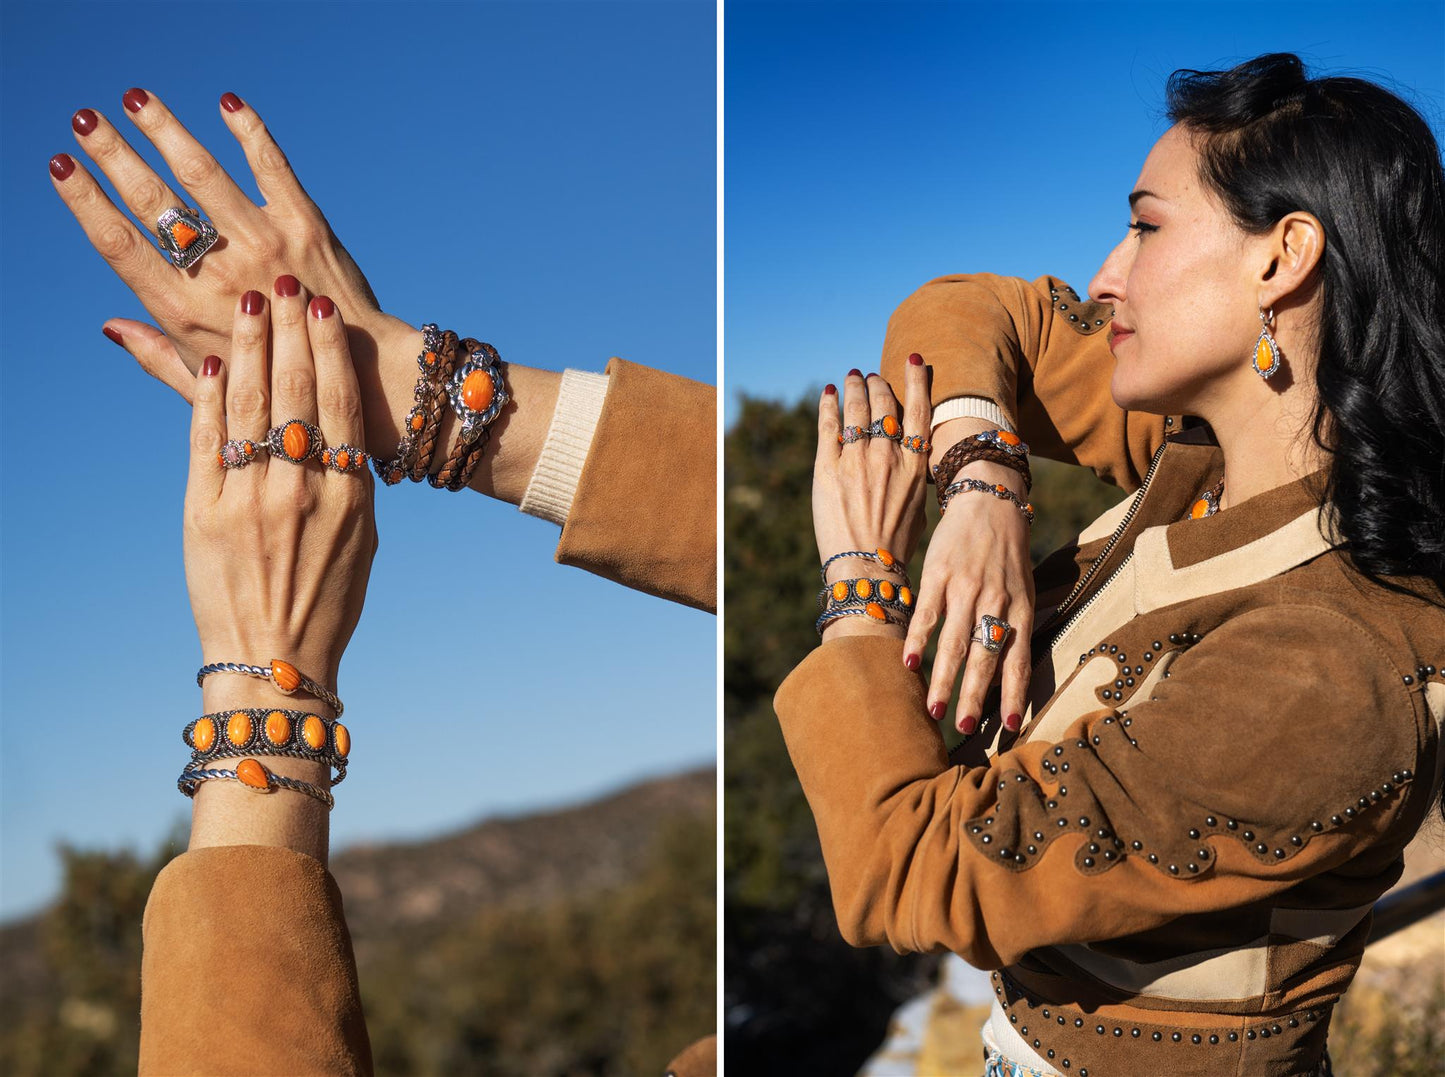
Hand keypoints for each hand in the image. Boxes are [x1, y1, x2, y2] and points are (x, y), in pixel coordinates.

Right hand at [53, 90, 409, 405]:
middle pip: (151, 201)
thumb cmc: (281, 384)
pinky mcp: (306, 226)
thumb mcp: (212, 387)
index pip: (119, 244)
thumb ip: (159, 356)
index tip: (63, 166)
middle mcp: (221, 273)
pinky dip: (249, 131)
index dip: (86, 201)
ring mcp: (264, 244)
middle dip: (113, 154)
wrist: (360, 373)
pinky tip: (228, 102)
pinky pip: (272, 167)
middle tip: (86, 119)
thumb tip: (110, 326)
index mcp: (185, 310)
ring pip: (203, 174)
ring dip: (165, 130)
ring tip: (137, 99)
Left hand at [185, 285, 376, 709]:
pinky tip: (217, 361)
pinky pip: (207, 442)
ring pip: (251, 407)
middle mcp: (301, 492)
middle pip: (295, 393)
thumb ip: (350, 483)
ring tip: (251, 305)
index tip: (323, 311)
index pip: (338, 406)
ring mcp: (250, 502)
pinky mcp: (205, 515)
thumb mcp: (360, 541)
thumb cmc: (326, 603)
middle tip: (284, 285)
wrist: (275, 662)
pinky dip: (210, 397)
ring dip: (251, 348)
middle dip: (289, 332)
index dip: (330, 352)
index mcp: (348, 499)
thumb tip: (342, 432)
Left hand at [812, 362, 930, 638]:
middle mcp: (887, 456)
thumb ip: (911, 475)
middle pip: (885, 405)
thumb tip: (905, 457)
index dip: (917, 381)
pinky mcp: (827, 468)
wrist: (866, 568)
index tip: (914, 360)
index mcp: (915, 465)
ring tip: (853, 377)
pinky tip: (828, 395)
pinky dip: (828, 406)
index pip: (919, 411)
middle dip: (879, 385)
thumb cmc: (897, 546)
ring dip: (855, 388)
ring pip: (857, 409)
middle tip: (873, 378)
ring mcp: (856, 460)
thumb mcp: (918, 506)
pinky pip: (828, 427)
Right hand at [904, 417, 1034, 735]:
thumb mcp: (1023, 587)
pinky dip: (917, 640)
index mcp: (1019, 608)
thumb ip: (1013, 626)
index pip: (1018, 660)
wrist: (989, 497)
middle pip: (984, 657)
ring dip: (944, 679)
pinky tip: (907, 664)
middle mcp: (995, 601)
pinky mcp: (940, 574)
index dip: (1014, 696)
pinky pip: (927, 614)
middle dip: (975, 696)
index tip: (1009, 729)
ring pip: (954, 642)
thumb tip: (1005, 676)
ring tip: (934, 710)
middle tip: (965, 728)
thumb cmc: (1008, 553)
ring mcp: (966, 588)